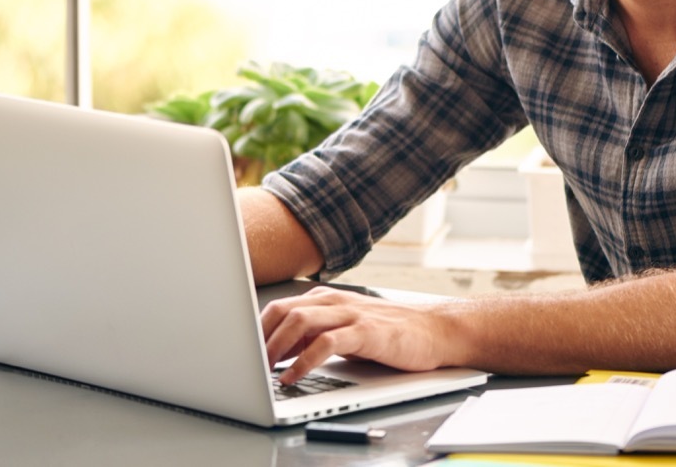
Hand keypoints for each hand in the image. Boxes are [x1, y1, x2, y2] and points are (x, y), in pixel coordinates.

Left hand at [260, 286, 448, 384]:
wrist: (435, 330)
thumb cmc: (389, 333)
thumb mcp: (343, 330)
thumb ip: (312, 336)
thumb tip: (276, 352)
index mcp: (325, 299)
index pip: (279, 307)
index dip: (255, 329)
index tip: (240, 351)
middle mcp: (334, 301)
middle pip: (283, 310)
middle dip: (259, 337)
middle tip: (245, 362)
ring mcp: (350, 315)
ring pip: (299, 321)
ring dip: (275, 347)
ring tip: (262, 370)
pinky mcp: (366, 332)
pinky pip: (326, 343)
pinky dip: (304, 361)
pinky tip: (293, 376)